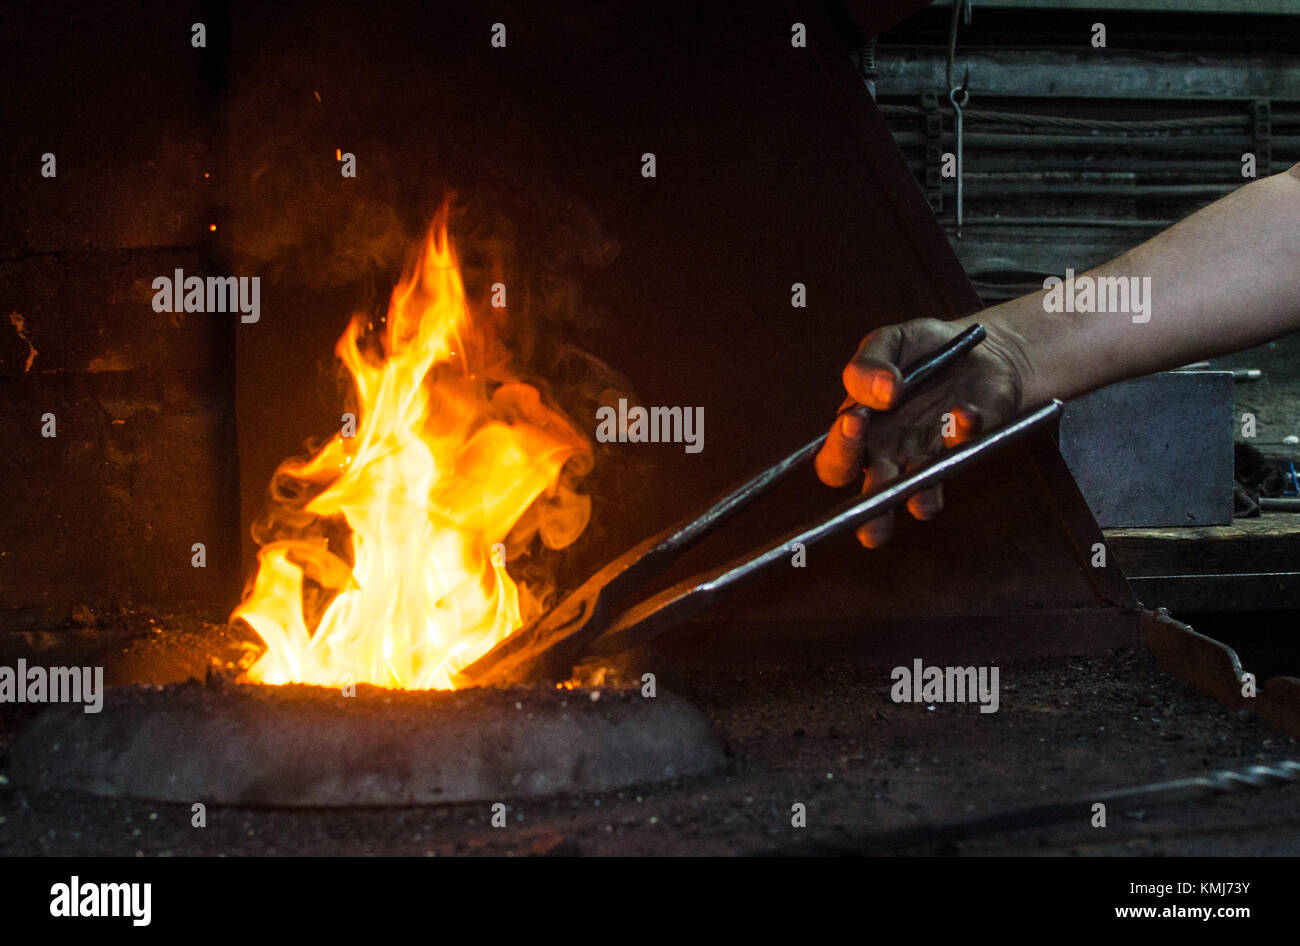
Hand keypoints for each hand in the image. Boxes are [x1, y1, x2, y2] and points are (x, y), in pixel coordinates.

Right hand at [814, 316, 1027, 546]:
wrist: (981, 350)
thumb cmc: (924, 350)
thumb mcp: (888, 342)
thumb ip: (868, 364)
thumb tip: (881, 392)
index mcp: (858, 434)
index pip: (834, 460)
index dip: (839, 449)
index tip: (854, 421)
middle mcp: (888, 457)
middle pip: (867, 501)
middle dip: (869, 508)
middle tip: (879, 481)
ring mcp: (928, 461)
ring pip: (916, 500)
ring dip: (919, 501)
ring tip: (921, 500)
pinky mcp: (965, 452)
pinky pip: (963, 454)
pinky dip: (964, 432)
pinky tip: (966, 410)